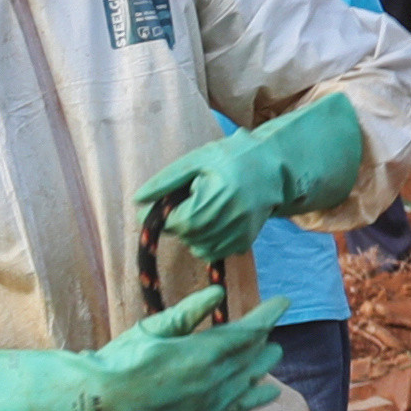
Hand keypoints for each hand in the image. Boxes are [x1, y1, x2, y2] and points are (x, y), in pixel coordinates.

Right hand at [0, 289, 289, 410]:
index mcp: (205, 352)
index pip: (250, 330)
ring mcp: (213, 399)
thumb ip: (190, 312)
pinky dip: (257, 395)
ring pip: (252, 377)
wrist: (108, 399)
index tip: (284, 301)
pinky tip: (269, 390)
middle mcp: (216, 378)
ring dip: (263, 361)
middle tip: (266, 323)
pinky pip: (240, 405)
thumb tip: (219, 293)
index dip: (269, 314)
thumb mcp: (156, 326)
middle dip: (264, 336)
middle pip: (255, 353)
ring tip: (269, 351)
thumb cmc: (126, 358)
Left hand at [134, 90, 367, 260]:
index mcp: (219, 195)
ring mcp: (240, 234)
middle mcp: (232, 218)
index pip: (180, 221)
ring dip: (193, 233)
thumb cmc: (231, 158)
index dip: (166, 216)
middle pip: (188, 236)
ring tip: (207, 208)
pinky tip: (217, 219)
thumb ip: (167, 180)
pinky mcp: (244, 244)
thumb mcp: (198, 160)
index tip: (166, 205)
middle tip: (192, 201)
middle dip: (181, 222)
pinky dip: (207, 240)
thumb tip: (137, 201)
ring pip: (198, 248)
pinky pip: (213, 252)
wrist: (273, 169)